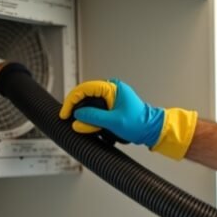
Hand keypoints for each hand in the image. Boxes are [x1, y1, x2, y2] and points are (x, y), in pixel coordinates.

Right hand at [59, 78, 197, 159]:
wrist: (152, 129)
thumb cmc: (138, 123)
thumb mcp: (114, 122)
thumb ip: (93, 119)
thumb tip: (76, 118)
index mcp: (112, 87)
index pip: (85, 89)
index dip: (71, 100)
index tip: (64, 114)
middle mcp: (110, 89)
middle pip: (85, 95)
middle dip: (75, 108)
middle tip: (68, 121)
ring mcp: (111, 97)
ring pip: (89, 103)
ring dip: (83, 114)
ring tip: (80, 126)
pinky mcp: (111, 106)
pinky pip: (95, 109)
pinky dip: (90, 118)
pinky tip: (88, 126)